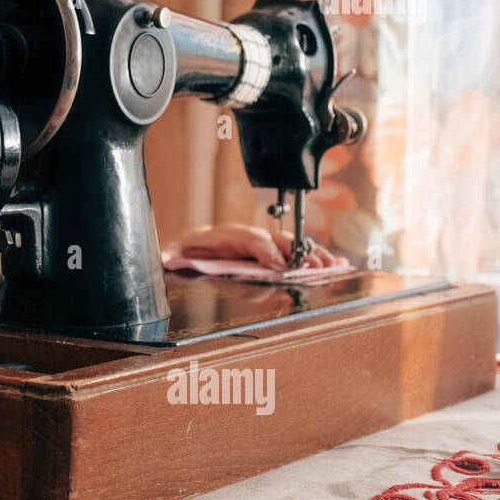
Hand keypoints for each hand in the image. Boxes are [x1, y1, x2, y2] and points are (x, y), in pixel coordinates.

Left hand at [174, 222, 342, 269]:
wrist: (190, 245)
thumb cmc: (186, 251)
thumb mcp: (174, 253)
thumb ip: (170, 256)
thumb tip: (163, 258)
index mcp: (224, 234)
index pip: (249, 237)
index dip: (264, 249)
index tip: (277, 265)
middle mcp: (247, 236)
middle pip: (277, 239)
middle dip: (297, 251)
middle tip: (314, 265)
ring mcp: (260, 242)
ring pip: (290, 245)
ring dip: (312, 254)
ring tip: (332, 265)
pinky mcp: (270, 250)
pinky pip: (295, 252)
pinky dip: (315, 256)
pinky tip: (336, 263)